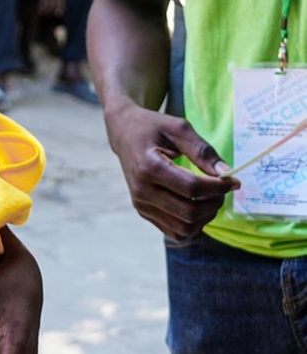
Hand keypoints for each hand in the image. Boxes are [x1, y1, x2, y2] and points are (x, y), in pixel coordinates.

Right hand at [32, 0, 63, 15]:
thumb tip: (58, 5)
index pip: (62, 4)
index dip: (60, 11)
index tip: (57, 15)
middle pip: (55, 7)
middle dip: (52, 13)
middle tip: (49, 16)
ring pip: (48, 7)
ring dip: (46, 12)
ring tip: (43, 14)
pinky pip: (43, 5)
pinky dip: (41, 9)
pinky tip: (40, 11)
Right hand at [105, 103, 239, 239]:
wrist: (124, 135)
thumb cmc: (152, 128)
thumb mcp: (178, 129)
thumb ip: (202, 150)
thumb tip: (226, 172)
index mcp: (149, 168)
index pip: (192, 188)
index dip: (219, 187)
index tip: (233, 180)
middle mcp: (142, 191)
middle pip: (190, 212)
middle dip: (215, 202)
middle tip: (223, 188)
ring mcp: (141, 205)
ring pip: (184, 228)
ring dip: (206, 216)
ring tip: (211, 198)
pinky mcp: (144, 212)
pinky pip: (175, 231)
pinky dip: (193, 224)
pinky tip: (197, 206)